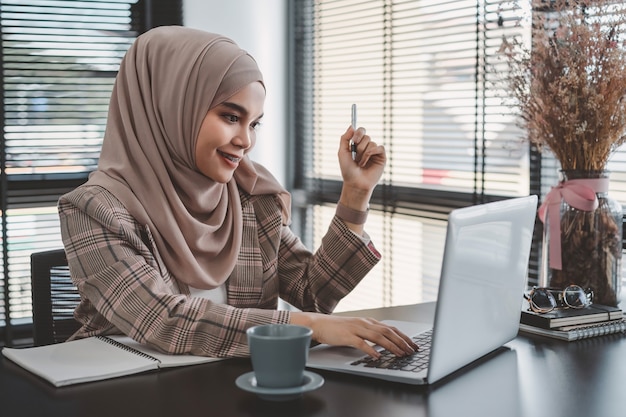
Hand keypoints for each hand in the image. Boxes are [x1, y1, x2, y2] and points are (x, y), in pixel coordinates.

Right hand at [290, 312, 417, 357]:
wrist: (319, 324)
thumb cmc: (337, 328)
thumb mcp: (357, 328)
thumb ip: (369, 333)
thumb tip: (384, 343)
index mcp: (368, 321)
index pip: (391, 328)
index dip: (403, 336)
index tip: (413, 344)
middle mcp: (364, 323)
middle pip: (388, 332)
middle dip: (402, 342)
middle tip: (412, 351)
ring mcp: (356, 329)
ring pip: (378, 337)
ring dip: (391, 346)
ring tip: (400, 354)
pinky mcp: (347, 336)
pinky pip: (361, 343)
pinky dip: (371, 350)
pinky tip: (378, 356)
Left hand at [338, 126, 385, 196]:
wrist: (355, 183)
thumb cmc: (348, 170)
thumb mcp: (342, 152)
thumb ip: (345, 138)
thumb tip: (352, 126)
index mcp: (357, 144)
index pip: (360, 130)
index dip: (358, 132)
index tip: (354, 140)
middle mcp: (366, 147)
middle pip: (366, 136)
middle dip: (359, 147)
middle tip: (355, 157)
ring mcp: (374, 152)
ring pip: (371, 143)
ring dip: (363, 154)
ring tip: (360, 163)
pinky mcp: (381, 157)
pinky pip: (379, 147)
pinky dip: (372, 153)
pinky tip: (367, 162)